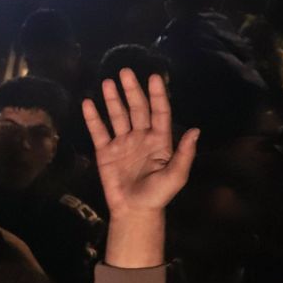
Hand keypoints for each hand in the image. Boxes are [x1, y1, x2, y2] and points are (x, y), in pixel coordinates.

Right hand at [82, 71, 198, 217]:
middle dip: (131, 90)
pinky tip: (88, 103)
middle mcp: (141, 137)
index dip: (157, 95)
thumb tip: (195, 130)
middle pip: (136, 109)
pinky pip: (99, 131)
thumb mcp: (176, 176)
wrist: (133, 210)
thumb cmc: (158, 194)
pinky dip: (93, 117)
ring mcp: (122, 143)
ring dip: (112, 99)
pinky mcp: (105, 151)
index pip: (159, 112)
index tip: (153, 77)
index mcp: (160, 141)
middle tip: (125, 72)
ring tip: (107, 82)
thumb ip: (184, 154)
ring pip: (117, 116)